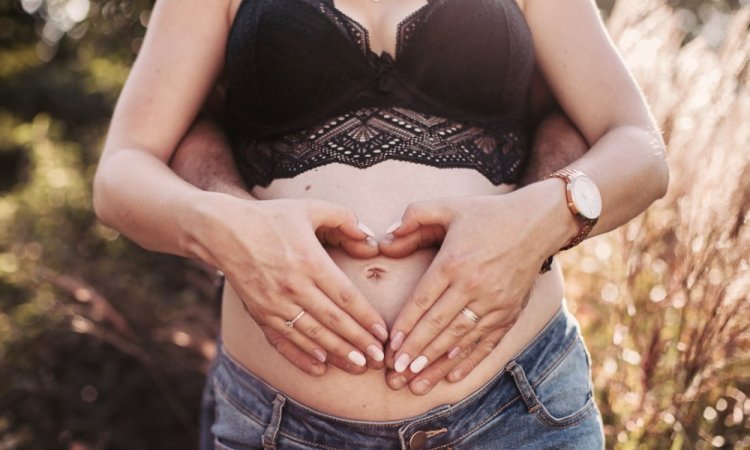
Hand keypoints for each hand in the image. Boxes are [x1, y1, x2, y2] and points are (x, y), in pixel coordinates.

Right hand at [201, 196, 388, 374]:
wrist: (223, 231)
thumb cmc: (270, 218)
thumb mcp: (310, 208)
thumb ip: (344, 217)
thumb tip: (370, 237)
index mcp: (309, 261)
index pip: (345, 297)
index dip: (366, 318)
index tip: (383, 333)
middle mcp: (293, 286)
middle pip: (332, 321)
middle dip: (358, 342)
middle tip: (378, 358)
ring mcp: (274, 303)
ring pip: (311, 335)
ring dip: (337, 354)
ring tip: (359, 366)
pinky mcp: (259, 313)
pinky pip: (283, 340)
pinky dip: (301, 356)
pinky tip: (319, 367)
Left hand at [380, 184, 569, 393]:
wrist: (537, 223)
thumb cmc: (487, 214)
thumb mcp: (448, 205)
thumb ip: (414, 217)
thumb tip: (385, 239)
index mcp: (453, 263)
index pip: (422, 302)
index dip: (404, 328)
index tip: (389, 349)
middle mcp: (473, 287)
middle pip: (438, 327)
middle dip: (414, 354)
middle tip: (394, 375)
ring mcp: (494, 303)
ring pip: (459, 340)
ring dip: (436, 365)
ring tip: (415, 384)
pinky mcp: (509, 313)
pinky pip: (486, 343)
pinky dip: (468, 362)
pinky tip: (451, 378)